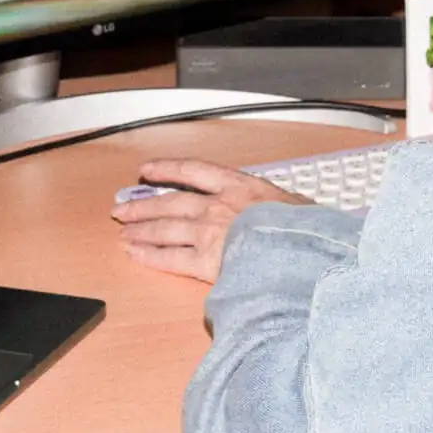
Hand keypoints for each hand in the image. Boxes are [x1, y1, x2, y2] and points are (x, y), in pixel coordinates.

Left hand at [111, 159, 310, 282]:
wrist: (303, 250)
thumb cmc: (309, 228)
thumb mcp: (299, 205)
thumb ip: (282, 207)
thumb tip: (288, 211)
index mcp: (241, 187)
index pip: (195, 171)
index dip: (168, 169)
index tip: (147, 170)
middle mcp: (218, 206)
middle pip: (171, 203)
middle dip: (144, 205)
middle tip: (123, 209)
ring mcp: (209, 234)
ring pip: (165, 229)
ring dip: (142, 230)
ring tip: (124, 233)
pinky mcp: (206, 263)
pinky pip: (171, 259)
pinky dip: (151, 256)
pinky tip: (136, 255)